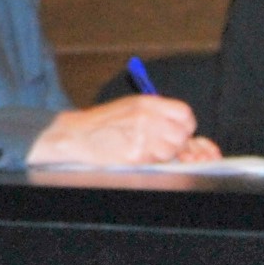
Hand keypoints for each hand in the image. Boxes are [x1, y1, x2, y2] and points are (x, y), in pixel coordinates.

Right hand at [29, 97, 215, 167]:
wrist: (77, 135)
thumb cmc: (104, 123)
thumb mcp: (131, 108)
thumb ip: (158, 115)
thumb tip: (186, 133)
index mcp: (147, 103)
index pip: (185, 114)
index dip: (186, 125)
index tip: (181, 131)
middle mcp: (146, 117)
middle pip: (182, 134)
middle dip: (177, 143)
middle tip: (164, 144)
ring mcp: (141, 136)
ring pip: (172, 151)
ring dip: (165, 154)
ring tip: (147, 149)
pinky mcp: (135, 155)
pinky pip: (157, 161)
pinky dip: (152, 161)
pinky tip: (138, 155)